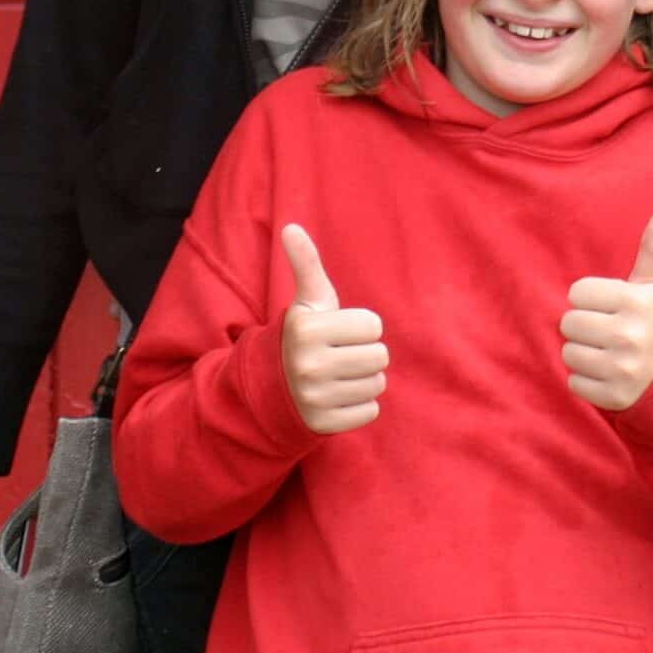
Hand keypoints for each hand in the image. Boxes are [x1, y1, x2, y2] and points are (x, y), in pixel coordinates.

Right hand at [279, 223, 387, 434]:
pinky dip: (360, 405)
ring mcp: (315, 398)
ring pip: (377, 384)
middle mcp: (308, 365)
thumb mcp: (307, 301)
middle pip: (380, 356)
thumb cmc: (304, 335)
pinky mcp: (323, 424)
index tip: (339, 332)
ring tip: (339, 375)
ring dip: (365, 379)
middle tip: (340, 355)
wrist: (273, 387)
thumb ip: (305, 264)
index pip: (374, 326)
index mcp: (307, 330)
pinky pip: (370, 411)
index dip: (361, 327)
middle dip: (365, 353)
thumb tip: (291, 227)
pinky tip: (338, 397)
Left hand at [560, 209, 652, 411]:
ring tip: (606, 352)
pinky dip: (585, 379)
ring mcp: (623, 368)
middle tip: (605, 331)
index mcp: (637, 302)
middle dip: (584, 326)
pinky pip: (574, 382)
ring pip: (568, 353)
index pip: (577, 293)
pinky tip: (607, 373)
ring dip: (582, 353)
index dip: (589, 299)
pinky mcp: (614, 396)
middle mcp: (630, 335)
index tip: (608, 307)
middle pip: (568, 323)